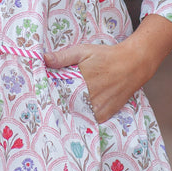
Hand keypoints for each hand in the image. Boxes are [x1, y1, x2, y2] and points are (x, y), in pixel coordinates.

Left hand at [44, 15, 171, 122]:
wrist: (132, 65)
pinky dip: (81, 117)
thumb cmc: (105, 56)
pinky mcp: (103, 115)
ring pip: (75, 114)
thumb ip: (63, 57)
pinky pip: (87, 120)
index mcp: (80, 80)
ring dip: (68, 112)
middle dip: (57, 103)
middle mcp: (88, 97)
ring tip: (60, 108)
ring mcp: (96, 108)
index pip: (57, 93)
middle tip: (46, 103)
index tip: (39, 94)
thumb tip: (44, 59)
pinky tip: (76, 111)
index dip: (48, 94)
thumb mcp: (83, 51)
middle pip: (65, 105)